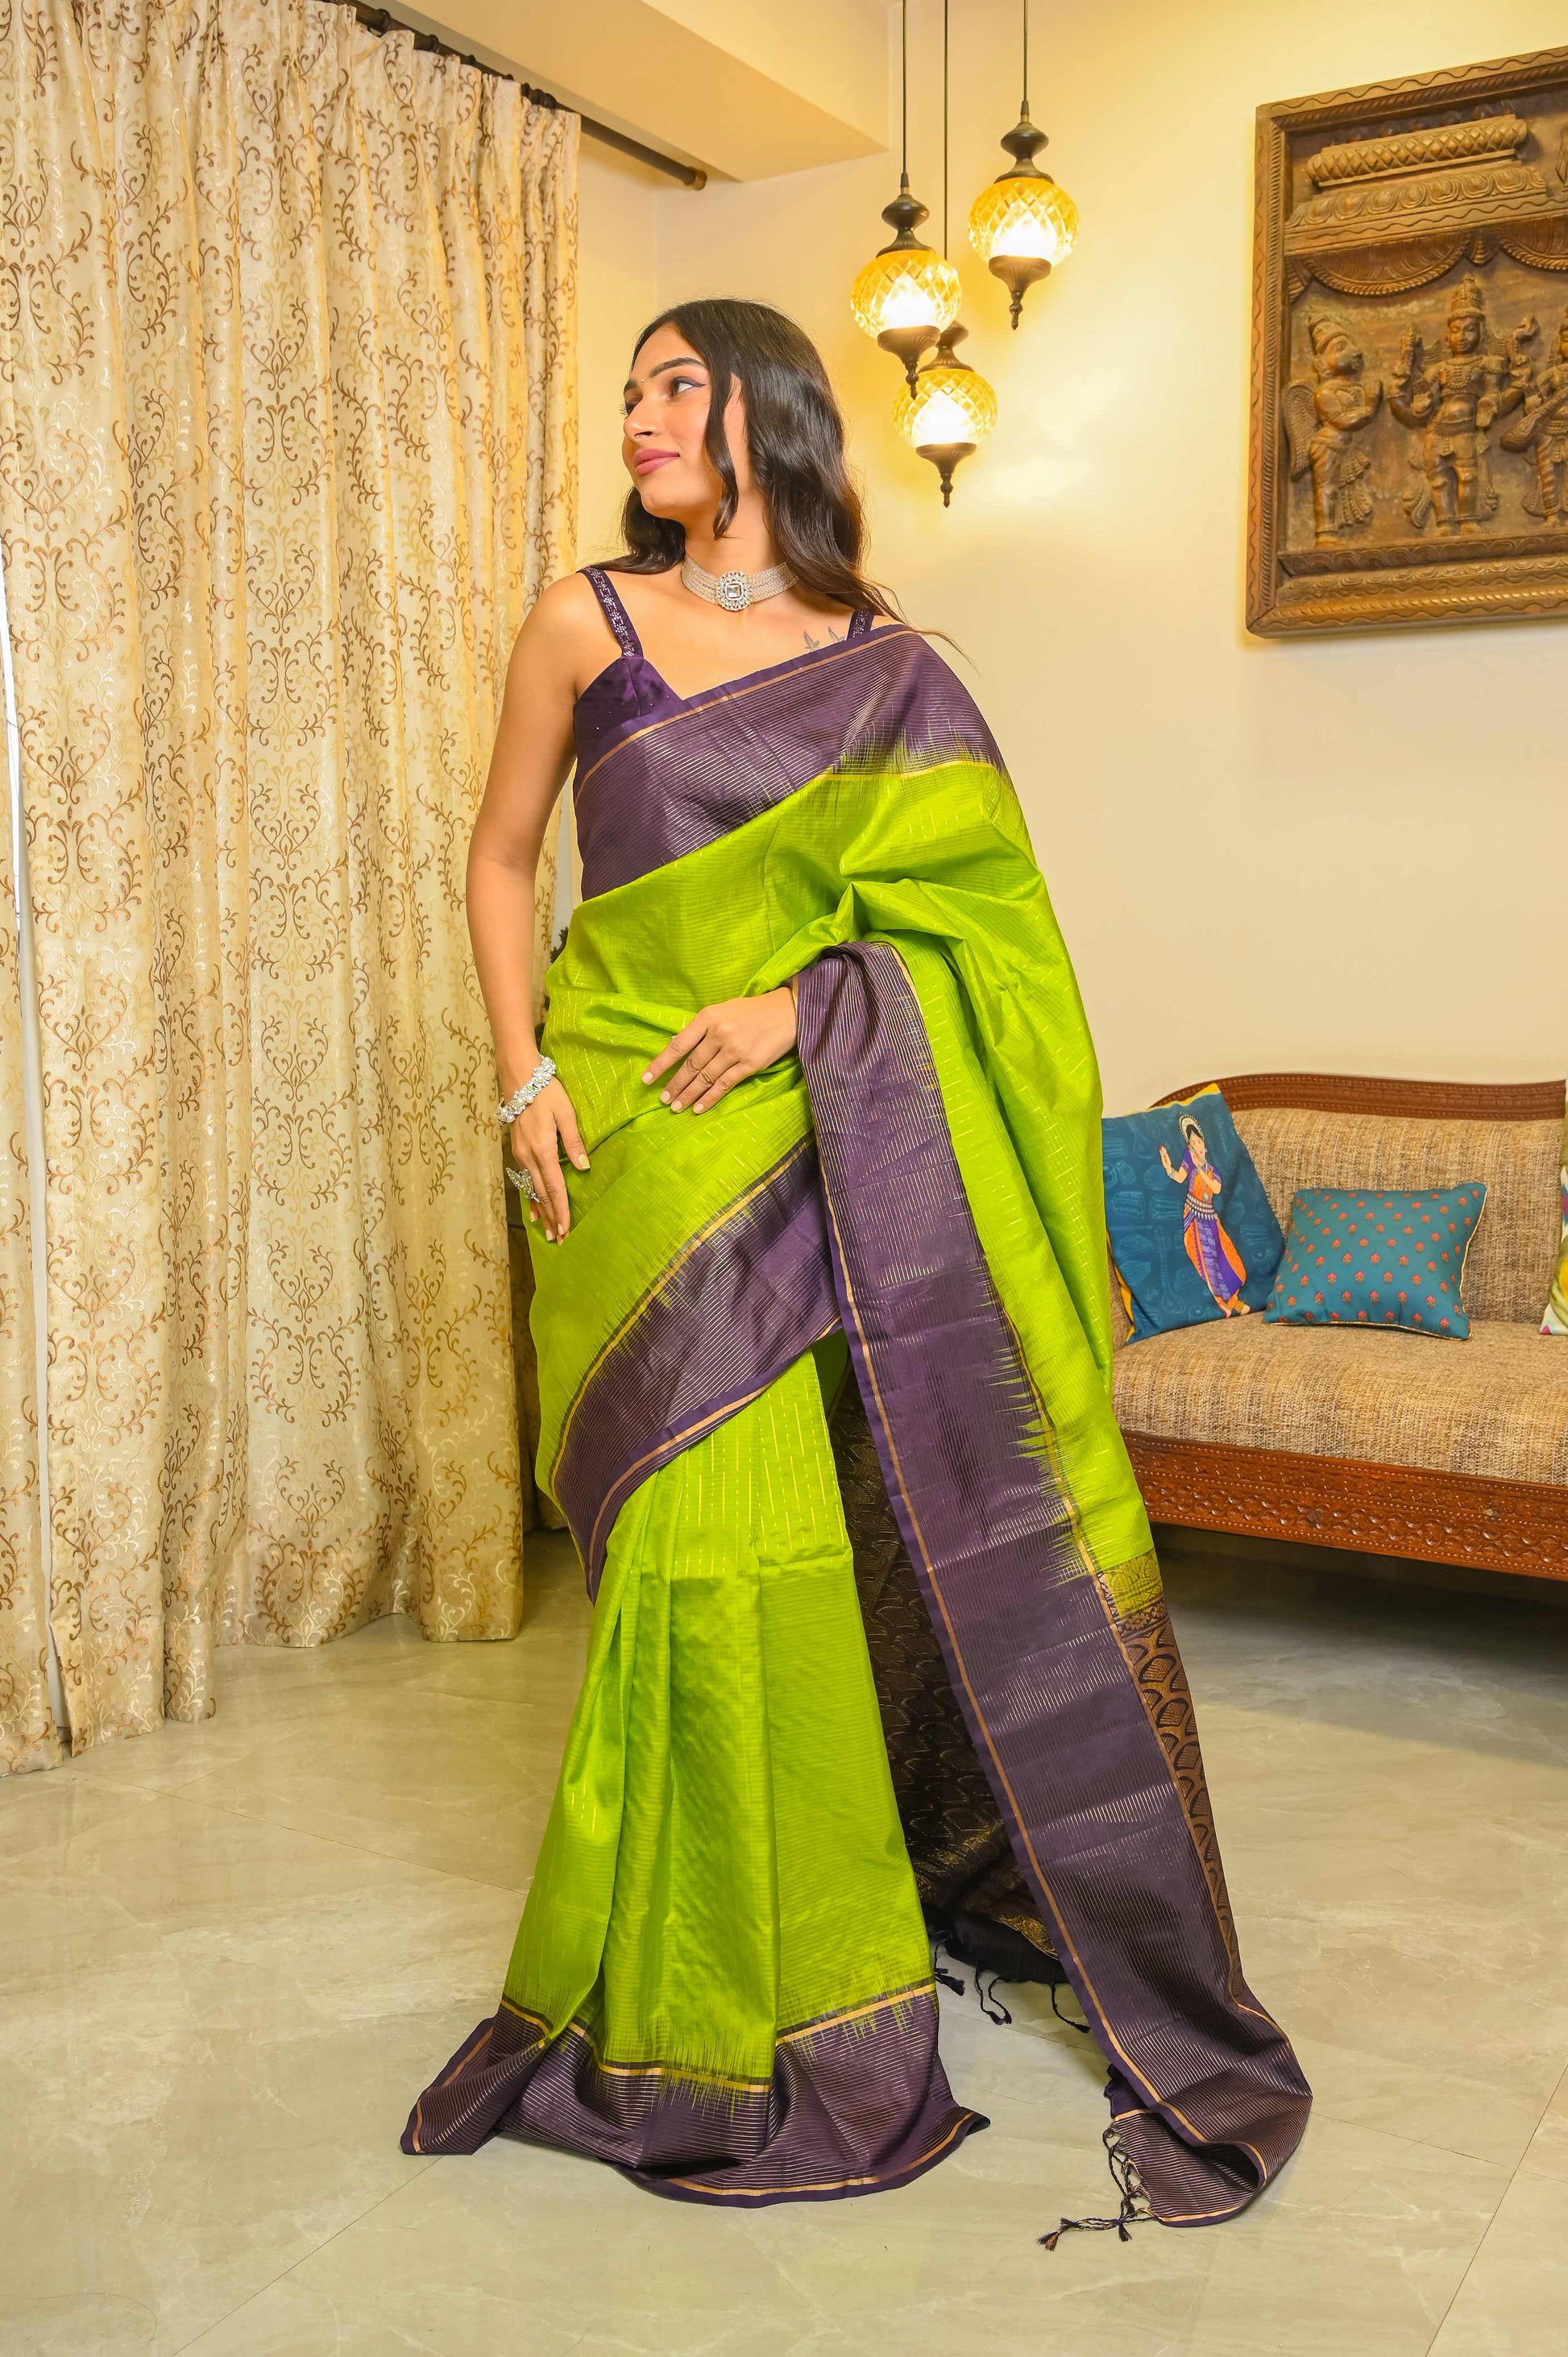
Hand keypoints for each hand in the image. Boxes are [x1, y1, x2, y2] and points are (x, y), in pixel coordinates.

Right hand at [509, 1076, 587, 1240]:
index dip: (561, 1211)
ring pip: (532, 1189)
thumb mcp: (566, 1113)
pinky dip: (530, 1197)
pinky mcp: (517, 1150)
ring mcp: (521, 1154)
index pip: (554, 1188)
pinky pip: (525, 1180)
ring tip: (547, 1231)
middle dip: (551, 1218)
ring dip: (541, 1211)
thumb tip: (583, 1167)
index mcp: (544, 1150)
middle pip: (542, 1194)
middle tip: (558, 1240)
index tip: (565, 1230)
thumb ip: (574, 1141)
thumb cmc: (546, 1092)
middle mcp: (529, 1157)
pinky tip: (533, 1210)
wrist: (518, 1077)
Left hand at [641, 986, 797, 1114]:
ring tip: (676, 1107)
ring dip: (688, 1094)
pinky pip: (724, 1084)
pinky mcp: (750, 1064)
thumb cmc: (752, 1011)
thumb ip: (701, 1028)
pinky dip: (709, 1098)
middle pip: (691, 1065)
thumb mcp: (723, 1010)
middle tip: (663, 1099)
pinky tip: (698, 1108)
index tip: (647, 1079)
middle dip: (675, 1085)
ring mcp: (734, 1050)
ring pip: (705, 1077)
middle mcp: (719, 1033)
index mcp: (708, 1017)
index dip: (661, 1064)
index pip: (678, 1045)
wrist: (787, 1012)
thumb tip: (677, 1045)